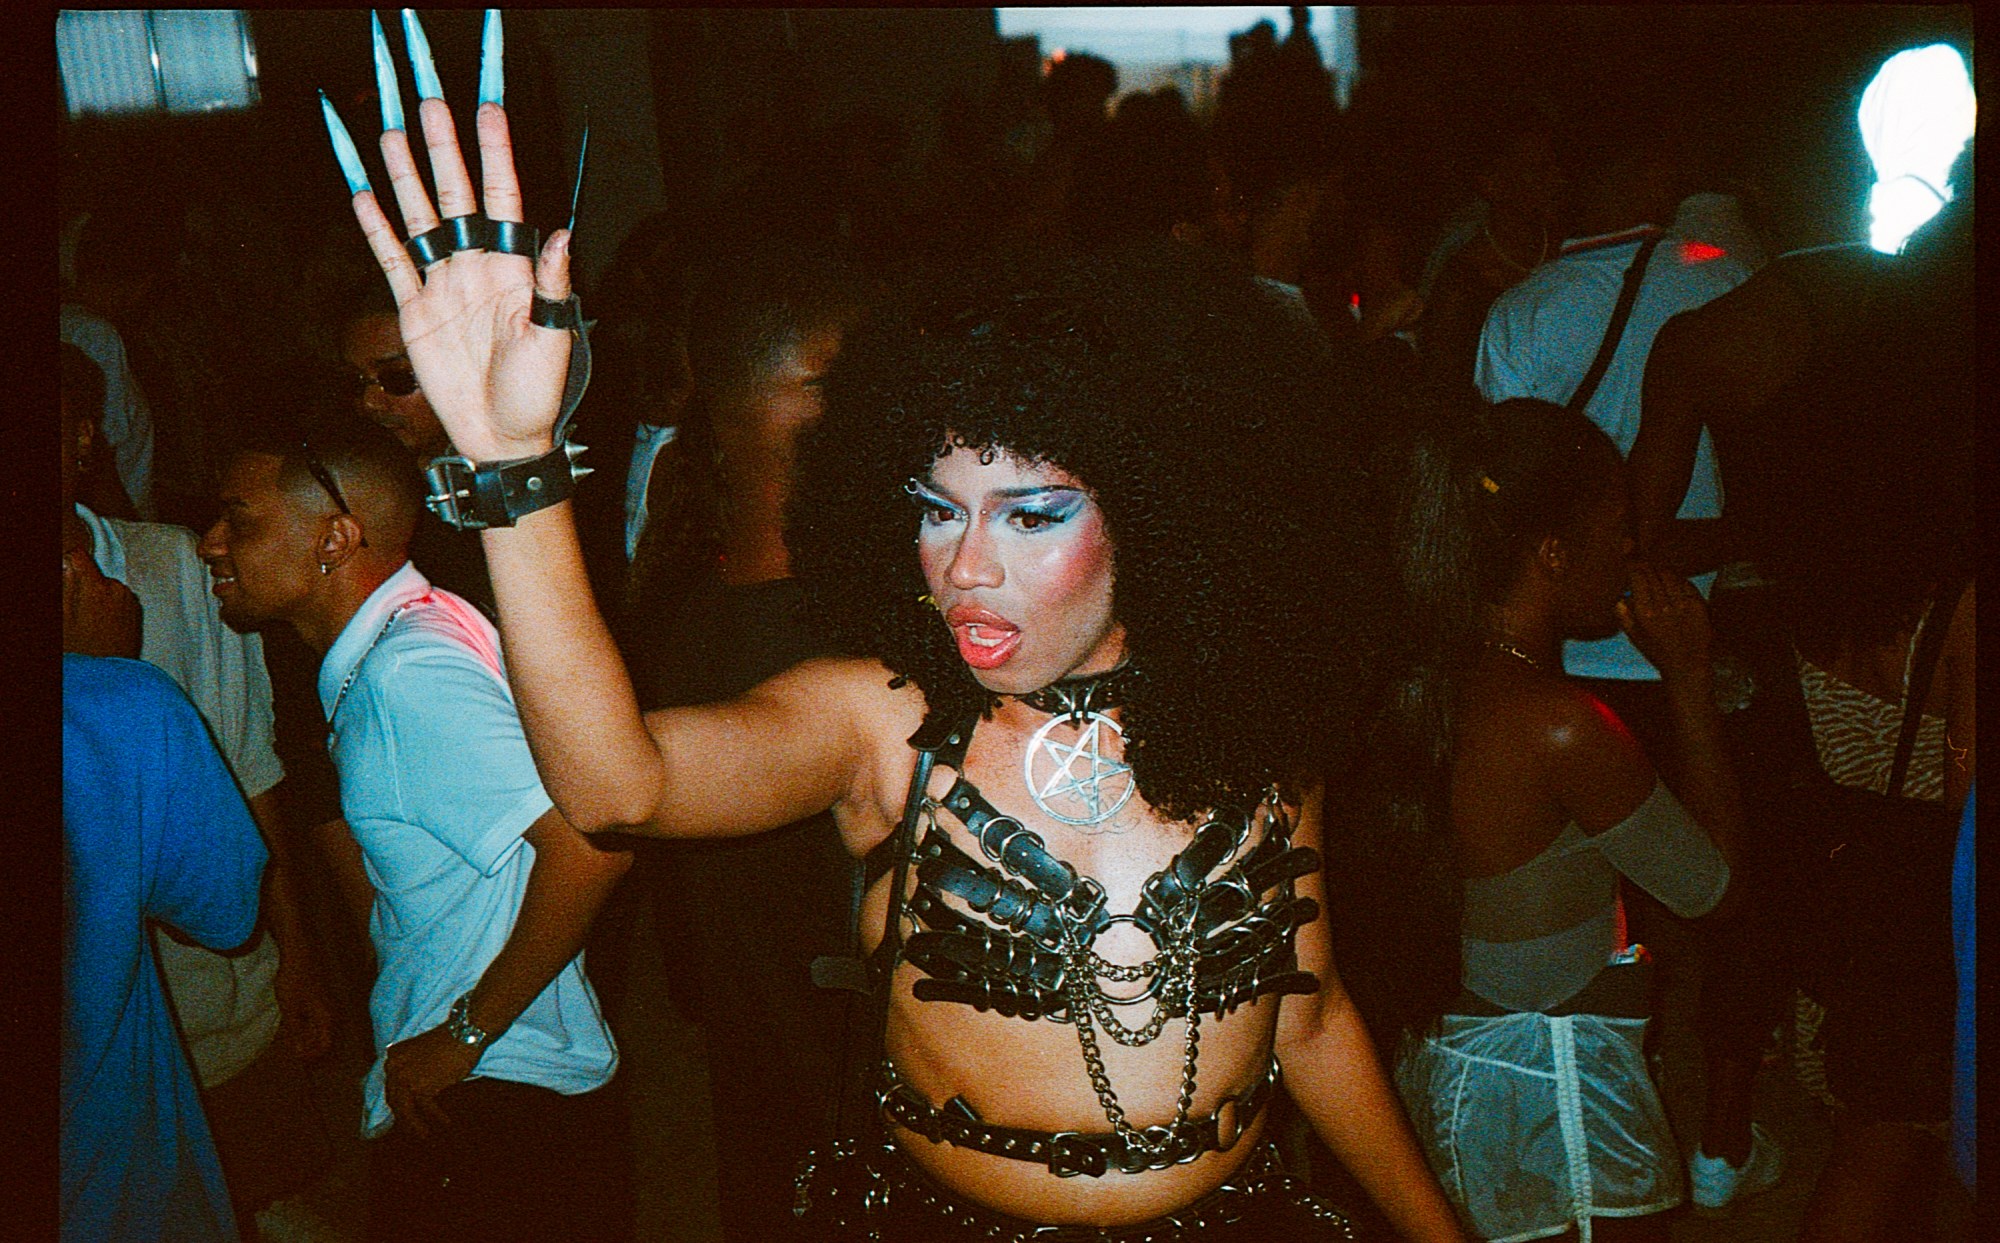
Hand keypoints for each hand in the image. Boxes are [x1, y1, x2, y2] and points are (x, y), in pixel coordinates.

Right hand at [63, 548, 141, 657]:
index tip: (66, 573)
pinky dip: (111, 606)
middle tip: (76, 610)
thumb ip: (65, 586)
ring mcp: (130, 600)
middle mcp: (118, 589)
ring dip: (99, 596)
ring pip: (108, 587)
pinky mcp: (137, 611)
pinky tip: (103, 625)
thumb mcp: (62, 616)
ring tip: (90, 622)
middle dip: (84, 585)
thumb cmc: (80, 647)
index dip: (69, 563)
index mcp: (95, 586)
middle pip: (95, 575)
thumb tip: (67, 564)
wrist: (108, 673)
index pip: (79, 557)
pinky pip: (120, 599)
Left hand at [273, 956, 336, 1062]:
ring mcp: (329, 1003)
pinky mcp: (323, 997)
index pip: (326, 1044)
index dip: (313, 1055)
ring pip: (324, 1029)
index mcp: (327, 1016)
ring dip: (312, 1039)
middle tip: (297, 1055)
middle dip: (313, 1049)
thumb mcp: (290, 1008)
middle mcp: (333, 1011)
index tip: (298, 1059)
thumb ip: (296, 1031)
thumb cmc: (295, 979)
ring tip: (297, 1042)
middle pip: (328, 1038)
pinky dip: (311, 1028)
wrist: (301, 953)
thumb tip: (299, 1050)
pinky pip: (321, 1019)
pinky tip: (299, 1026)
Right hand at [349, 97, 572, 462]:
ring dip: (406, 177)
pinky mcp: (415, 310)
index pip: (504, 198)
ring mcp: (444, 284)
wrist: (502, 437)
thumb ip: (552, 285)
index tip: (489, 111)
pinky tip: (364, 196)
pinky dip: (378, 229)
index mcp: (514, 267)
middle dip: (444, 149)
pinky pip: (393, 260)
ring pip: (420, 218)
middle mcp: (477, 265)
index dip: (496, 155)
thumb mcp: (553, 338)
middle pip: (455, 195)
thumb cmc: (538, 394)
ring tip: (392, 134)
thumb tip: (561, 234)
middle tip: (430, 102)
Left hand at [383, 1023, 484, 1138]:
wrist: (465, 1033)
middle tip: (412, 1128)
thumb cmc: (452, 1040)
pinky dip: (436, 1116)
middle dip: (403, 1117)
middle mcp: (393, 1067)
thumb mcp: (424, 1052)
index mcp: (393, 1055)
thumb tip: (415, 1091)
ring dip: (414, 1125)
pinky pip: (426, 1108)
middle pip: (395, 1100)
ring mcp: (404, 1078)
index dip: (397, 1101)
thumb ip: (414, 1068)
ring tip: (423, 1134)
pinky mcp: (420, 1087)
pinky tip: (445, 1122)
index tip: (404, 1114)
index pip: (391, 1085)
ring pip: (405, 1109)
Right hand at [1617, 561, 1711, 681]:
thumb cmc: (1658, 651)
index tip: (1628, 545)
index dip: (1633, 559)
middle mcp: (1663, 607)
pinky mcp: (1698, 606)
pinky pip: (1685, 584)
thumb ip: (1623, 615)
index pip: (1638, 576)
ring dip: (1662, 571)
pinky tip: (1673, 587)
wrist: (1687, 666)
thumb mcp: (1634, 636)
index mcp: (1644, 613)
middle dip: (1646, 563)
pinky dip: (1677, 581)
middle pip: (1653, 572)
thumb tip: (1620, 597)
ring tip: (1657, 576)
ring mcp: (1683, 605)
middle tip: (1641, 558)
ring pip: (1670, 575)